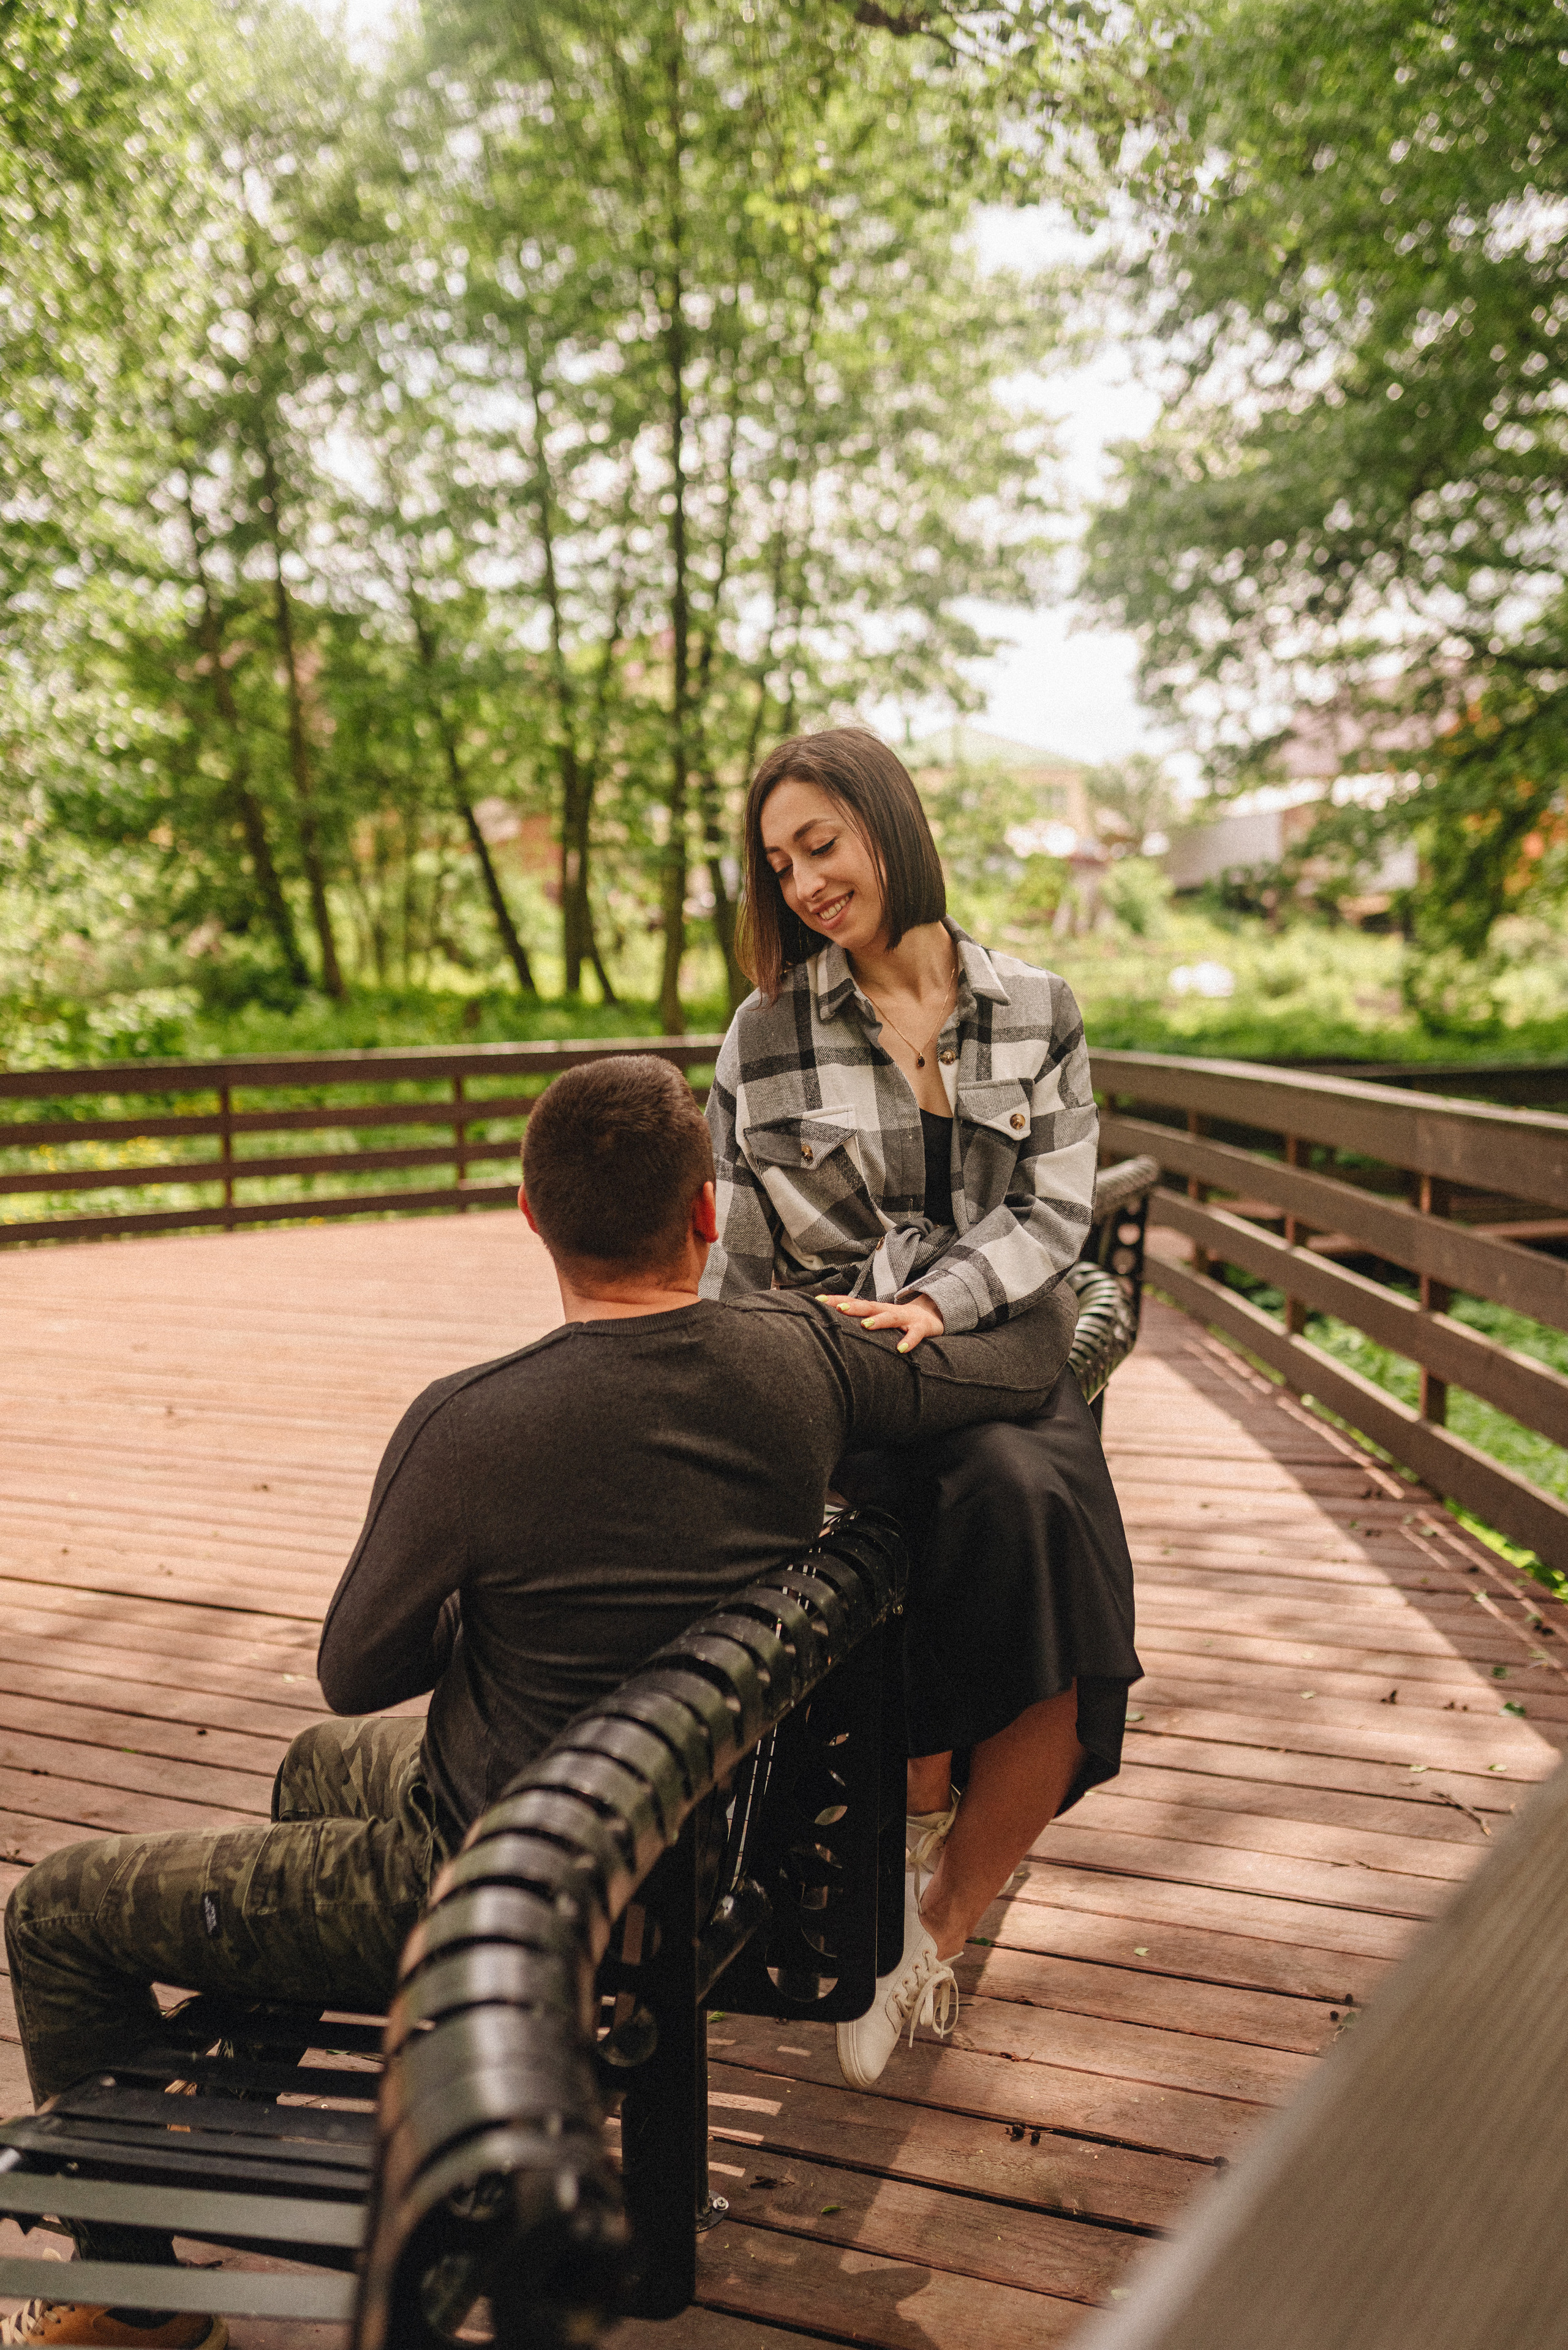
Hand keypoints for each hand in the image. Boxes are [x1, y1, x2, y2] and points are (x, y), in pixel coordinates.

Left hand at [815, 1292, 945, 1352]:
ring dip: (878, 1321)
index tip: (818, 1301)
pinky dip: (909, 1341)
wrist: (931, 1316)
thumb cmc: (899, 1321)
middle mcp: (888, 1311)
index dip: (836, 1301)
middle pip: (869, 1306)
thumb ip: (861, 1320)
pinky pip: (915, 1334)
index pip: (854, 1302)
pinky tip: (901, 1349)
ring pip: (890, 1318)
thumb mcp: (879, 1318)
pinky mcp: (921, 1328)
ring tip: (865, 1326)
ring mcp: (905, 1318)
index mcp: (876, 1309)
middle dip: (853, 1307)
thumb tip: (834, 1327)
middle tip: (838, 1308)